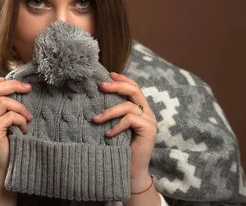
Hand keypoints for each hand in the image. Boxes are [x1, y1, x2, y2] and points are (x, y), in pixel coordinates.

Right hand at [0, 76, 32, 183]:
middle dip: (13, 85)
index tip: (7, 80)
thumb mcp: (4, 125)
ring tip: (28, 119)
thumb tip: (20, 88)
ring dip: (21, 108)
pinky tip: (24, 130)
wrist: (4, 172)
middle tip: (28, 88)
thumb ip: (4, 110)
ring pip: (4, 101)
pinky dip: (21, 120)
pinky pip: (10, 116)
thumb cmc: (8, 148)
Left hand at [92, 72, 156, 186]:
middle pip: (134, 90)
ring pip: (128, 106)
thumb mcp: (116, 126)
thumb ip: (114, 113)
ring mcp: (150, 121)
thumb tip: (97, 96)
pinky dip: (116, 126)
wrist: (131, 172)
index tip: (109, 74)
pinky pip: (130, 120)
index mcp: (140, 109)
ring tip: (95, 119)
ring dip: (109, 111)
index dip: (122, 79)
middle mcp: (147, 113)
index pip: (134, 88)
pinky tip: (107, 134)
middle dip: (117, 86)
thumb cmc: (120, 149)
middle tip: (101, 85)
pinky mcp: (149, 130)